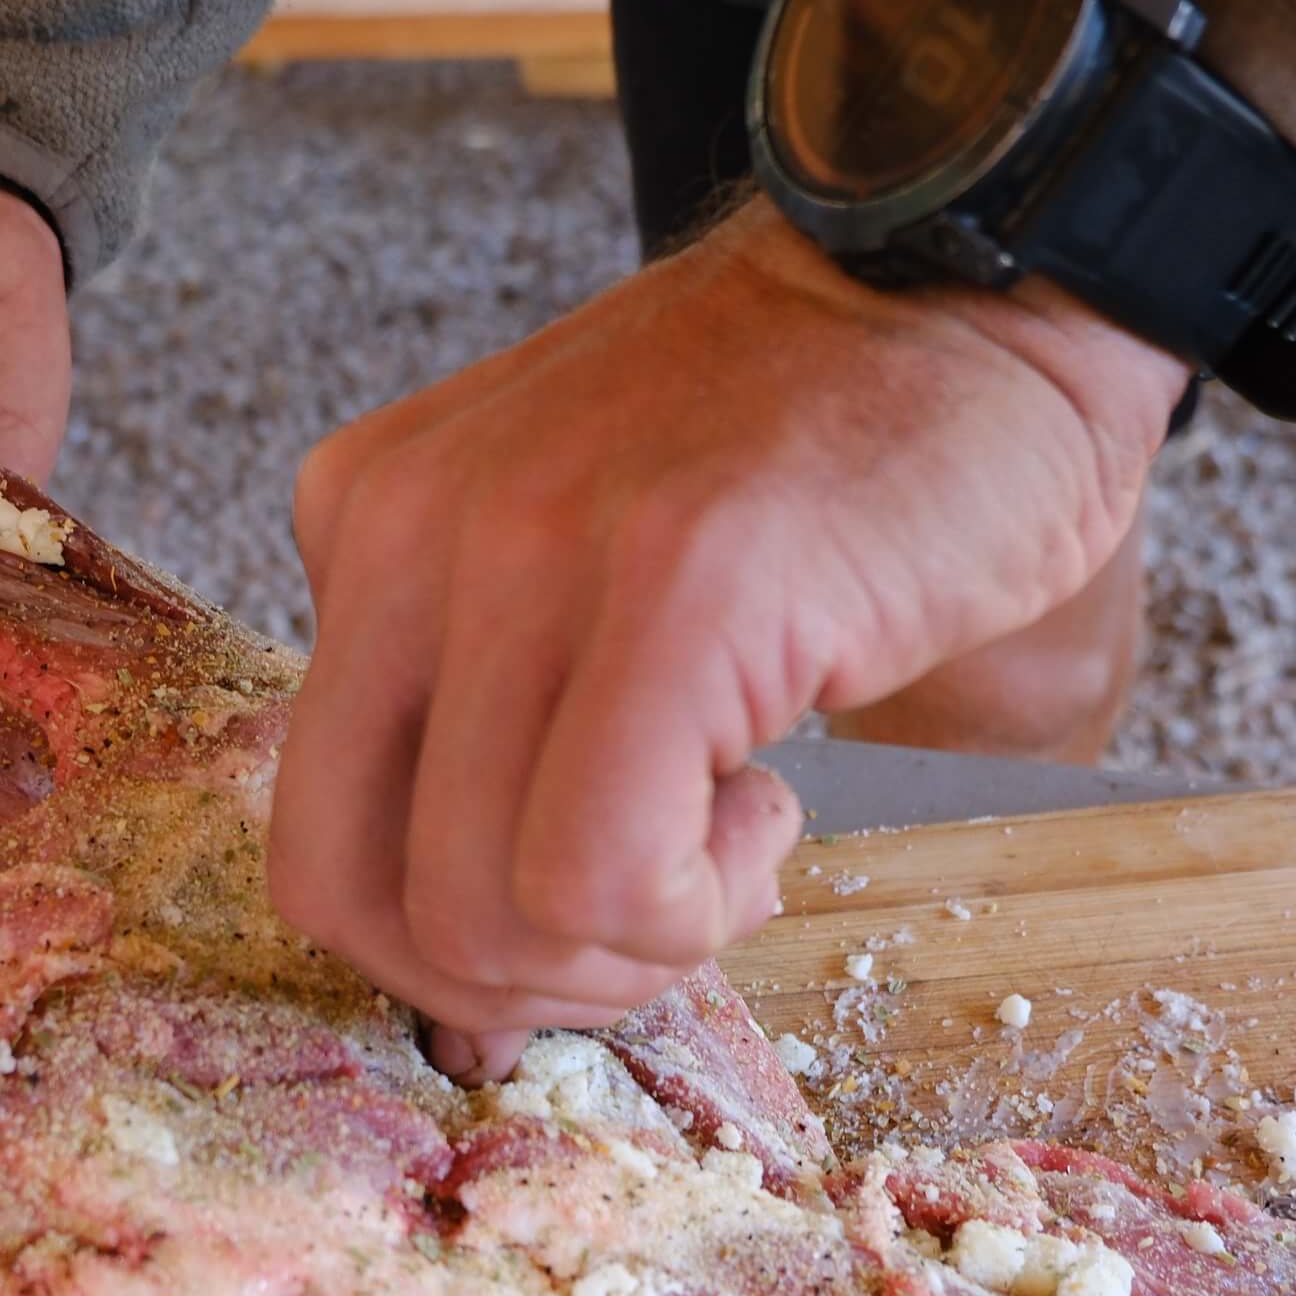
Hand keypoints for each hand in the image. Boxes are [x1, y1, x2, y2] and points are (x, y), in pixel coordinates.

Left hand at [269, 200, 1184, 1076]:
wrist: (977, 279)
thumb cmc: (814, 451)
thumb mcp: (582, 572)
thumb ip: (497, 752)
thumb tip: (469, 1017)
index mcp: (367, 526)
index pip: (318, 840)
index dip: (448, 945)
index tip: (589, 907)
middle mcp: (406, 532)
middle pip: (354, 896)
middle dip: (515, 981)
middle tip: (658, 912)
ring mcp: (526, 550)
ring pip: (474, 911)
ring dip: (629, 946)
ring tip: (736, 835)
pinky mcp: (673, 589)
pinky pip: (597, 873)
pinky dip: (694, 909)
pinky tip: (773, 807)